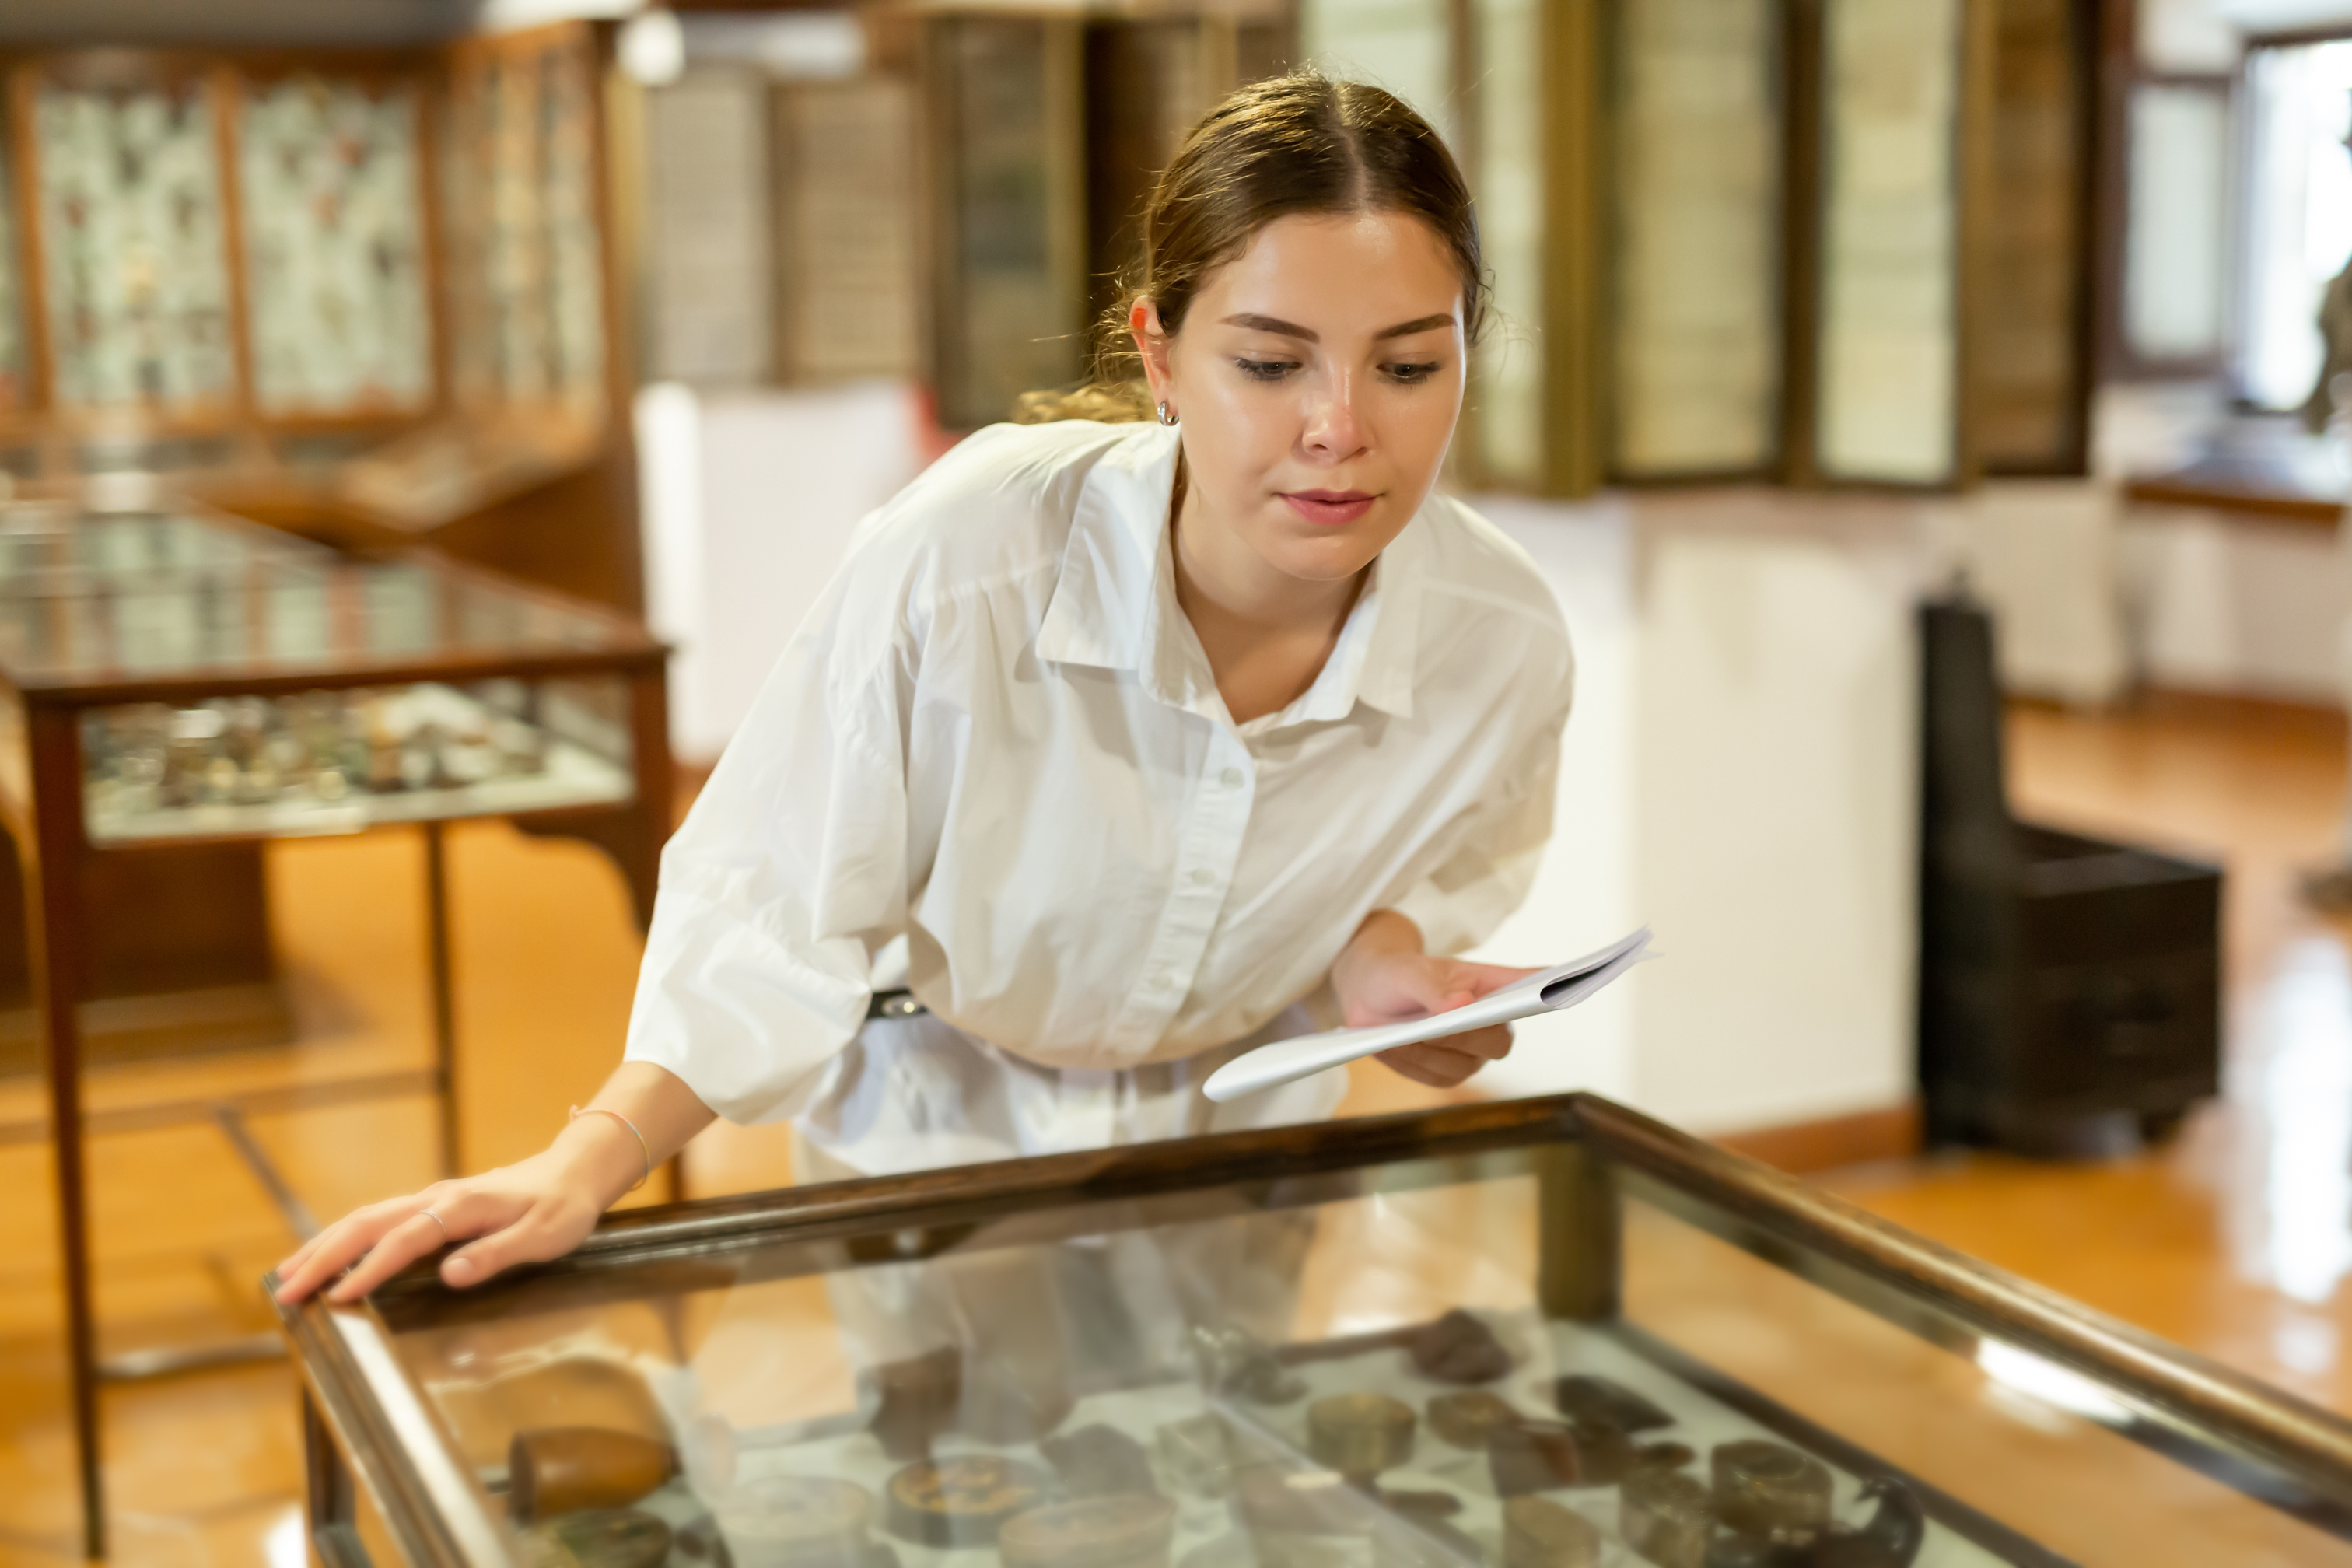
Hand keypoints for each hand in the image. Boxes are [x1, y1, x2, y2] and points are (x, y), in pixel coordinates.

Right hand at [272, 1128, 633, 1305]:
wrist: (574, 1171)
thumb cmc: (563, 1208)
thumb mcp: (544, 1236)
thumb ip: (497, 1254)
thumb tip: (450, 1276)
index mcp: (462, 1206)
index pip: (405, 1239)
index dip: (370, 1269)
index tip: (337, 1297)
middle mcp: (438, 1198)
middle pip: (368, 1224)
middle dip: (324, 1256)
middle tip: (286, 1292)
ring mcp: (431, 1199)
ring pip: (366, 1218)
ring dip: (325, 1245)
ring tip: (288, 1276)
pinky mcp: (432, 1206)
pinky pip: (379, 1220)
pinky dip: (345, 1238)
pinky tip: (327, 1257)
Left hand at [1330, 911, 1534, 1088]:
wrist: (1370, 995)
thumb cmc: (1397, 975)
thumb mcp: (1405, 972)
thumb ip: (1431, 986)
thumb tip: (1460, 1005)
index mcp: (1491, 984)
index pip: (1532, 985)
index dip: (1552, 988)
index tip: (1564, 986)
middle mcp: (1493, 1021)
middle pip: (1498, 1041)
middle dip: (1461, 1036)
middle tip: (1428, 1026)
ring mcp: (1474, 1052)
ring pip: (1462, 1065)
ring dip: (1426, 1052)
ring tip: (1394, 1036)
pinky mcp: (1450, 1072)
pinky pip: (1436, 1078)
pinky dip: (1411, 1064)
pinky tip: (1390, 1048)